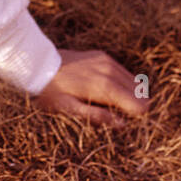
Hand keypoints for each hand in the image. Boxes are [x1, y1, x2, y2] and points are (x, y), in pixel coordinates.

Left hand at [33, 48, 150, 126]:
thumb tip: (122, 124)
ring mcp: (108, 61)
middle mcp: (111, 71)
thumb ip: (97, 117)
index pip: (141, 106)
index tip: (120, 121)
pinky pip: (124, 72)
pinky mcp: (104, 56)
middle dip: (133, 107)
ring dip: (129, 95)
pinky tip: (105, 89)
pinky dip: (122, 83)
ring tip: (108, 103)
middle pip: (141, 95)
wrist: (38, 63)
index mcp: (105, 87)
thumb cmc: (51, 91)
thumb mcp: (69, 110)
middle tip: (113, 113)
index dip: (134, 118)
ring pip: (136, 83)